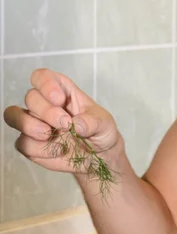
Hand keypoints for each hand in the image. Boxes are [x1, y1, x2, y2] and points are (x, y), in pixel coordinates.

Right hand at [3, 69, 122, 173]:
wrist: (99, 156)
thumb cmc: (100, 131)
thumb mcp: (104, 123)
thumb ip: (93, 122)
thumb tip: (77, 125)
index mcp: (61, 90)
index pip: (41, 77)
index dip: (46, 84)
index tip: (59, 99)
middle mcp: (44, 104)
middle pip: (30, 97)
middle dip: (46, 111)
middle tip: (65, 124)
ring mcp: (34, 124)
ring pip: (14, 116)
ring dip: (30, 126)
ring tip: (50, 135)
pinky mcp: (31, 144)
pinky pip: (22, 144)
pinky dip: (38, 150)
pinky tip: (57, 151)